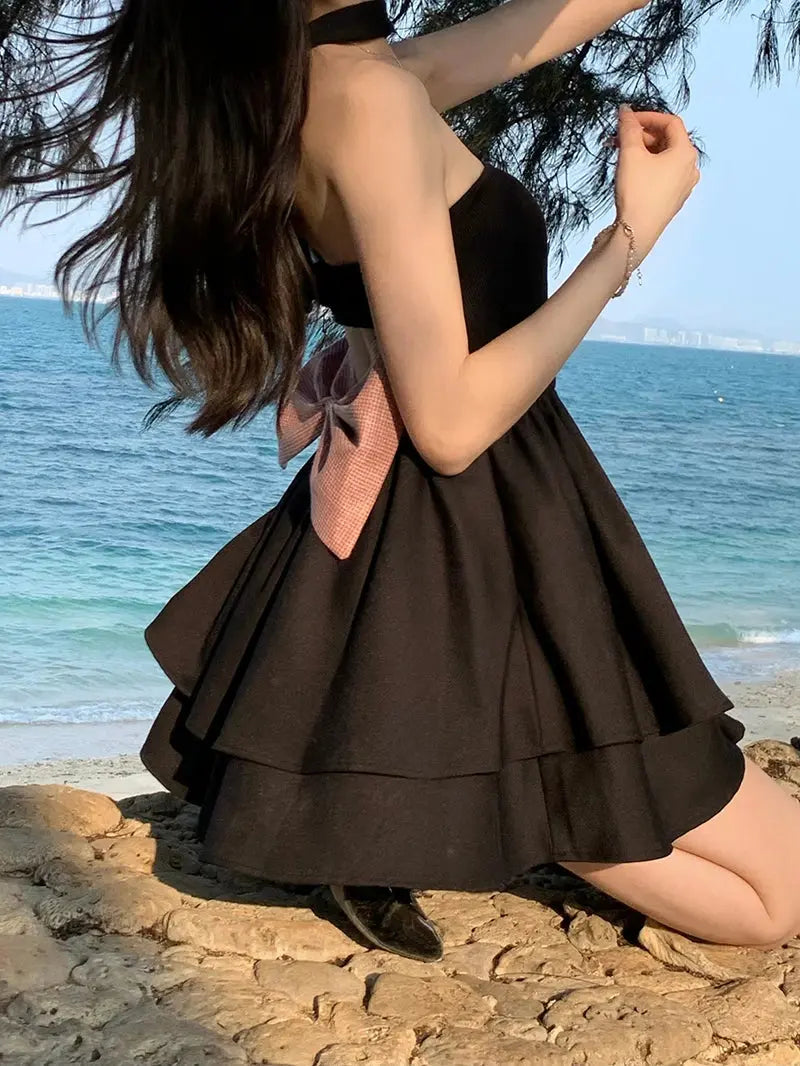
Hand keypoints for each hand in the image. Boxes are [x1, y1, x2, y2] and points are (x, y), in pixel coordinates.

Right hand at [610, 104, 699, 261]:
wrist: (636, 234)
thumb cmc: (637, 191)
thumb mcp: (631, 154)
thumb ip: (629, 127)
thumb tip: (625, 109)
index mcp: (686, 152)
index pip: (671, 122)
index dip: (648, 116)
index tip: (626, 119)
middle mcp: (690, 167)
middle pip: (668, 140)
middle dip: (643, 135)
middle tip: (619, 137)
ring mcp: (683, 185)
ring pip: (664, 158)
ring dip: (643, 150)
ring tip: (621, 153)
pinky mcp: (673, 200)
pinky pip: (663, 174)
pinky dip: (648, 166)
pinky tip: (630, 171)